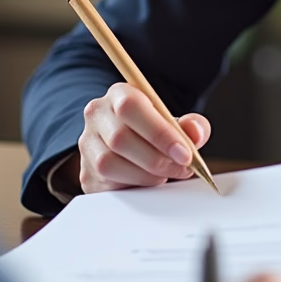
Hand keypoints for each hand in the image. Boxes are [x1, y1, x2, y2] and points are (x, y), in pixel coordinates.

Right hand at [77, 83, 210, 192]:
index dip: (159, 132)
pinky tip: (148, 182)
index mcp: (119, 94)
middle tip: (181, 168)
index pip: (131, 107)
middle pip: (119, 138)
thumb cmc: (153, 131)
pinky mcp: (85, 173)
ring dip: (145, 175)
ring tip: (164, 175)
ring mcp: (87, 144)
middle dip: (157, 159)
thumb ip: (191, 125)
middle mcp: (97, 115)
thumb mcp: (175, 123)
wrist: (131, 148)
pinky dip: (133, 186)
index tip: (184, 153)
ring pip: (110, 163)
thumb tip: (195, 132)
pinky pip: (106, 184)